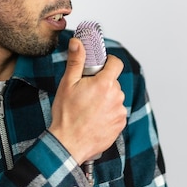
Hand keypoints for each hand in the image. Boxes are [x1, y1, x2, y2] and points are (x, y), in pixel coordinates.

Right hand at [48, 37, 126, 164]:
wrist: (68, 144)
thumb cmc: (66, 115)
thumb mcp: (67, 84)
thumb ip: (76, 61)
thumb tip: (77, 42)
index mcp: (105, 84)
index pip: (116, 63)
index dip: (108, 62)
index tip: (100, 66)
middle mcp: (117, 97)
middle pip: (113, 82)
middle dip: (102, 84)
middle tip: (85, 92)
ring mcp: (120, 112)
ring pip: (115, 98)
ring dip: (105, 100)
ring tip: (88, 109)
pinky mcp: (120, 125)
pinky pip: (116, 113)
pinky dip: (107, 113)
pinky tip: (94, 119)